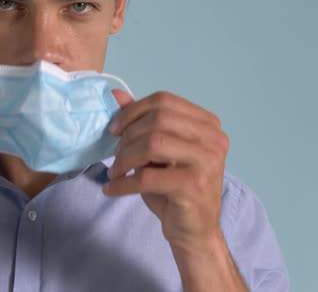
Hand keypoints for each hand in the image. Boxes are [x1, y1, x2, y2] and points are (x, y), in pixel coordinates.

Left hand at [104, 90, 229, 248]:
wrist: (193, 230)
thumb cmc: (173, 188)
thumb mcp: (156, 152)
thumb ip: (140, 122)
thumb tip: (115, 95)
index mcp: (207, 124)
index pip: (164, 101)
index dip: (133, 111)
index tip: (114, 129)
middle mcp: (213, 139)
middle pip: (158, 119)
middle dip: (128, 136)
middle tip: (115, 155)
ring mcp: (207, 162)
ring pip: (152, 144)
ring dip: (124, 159)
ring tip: (115, 172)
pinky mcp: (193, 186)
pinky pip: (146, 177)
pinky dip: (122, 183)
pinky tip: (112, 189)